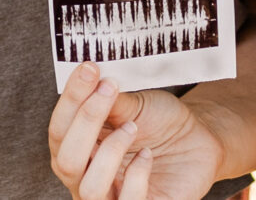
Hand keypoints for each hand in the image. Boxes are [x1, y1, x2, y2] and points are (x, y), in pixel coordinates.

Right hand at [47, 66, 223, 199]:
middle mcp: (86, 176)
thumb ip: (109, 99)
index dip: (71, 98)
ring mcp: (110, 197)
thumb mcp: (133, 106)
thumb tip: (91, 77)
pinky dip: (136, 176)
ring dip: (111, 151)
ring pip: (90, 188)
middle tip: (108, 90)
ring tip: (132, 127)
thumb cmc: (160, 123)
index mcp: (79, 147)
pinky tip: (147, 155)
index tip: (90, 68)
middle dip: (85, 122)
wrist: (197, 140)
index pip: (59, 129)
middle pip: (65, 162)